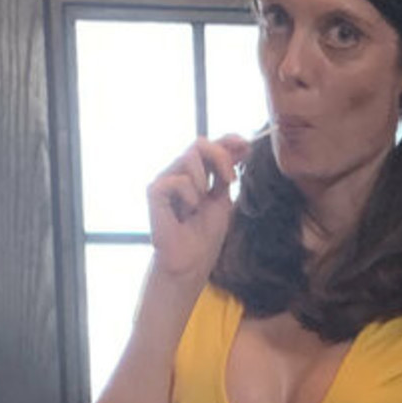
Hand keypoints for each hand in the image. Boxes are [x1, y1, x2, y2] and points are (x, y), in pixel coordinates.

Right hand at [147, 133, 252, 283]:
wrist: (191, 261)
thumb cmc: (205, 234)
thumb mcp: (223, 197)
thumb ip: (227, 171)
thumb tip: (242, 145)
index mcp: (197, 173)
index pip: (210, 146)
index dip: (228, 141)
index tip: (247, 147)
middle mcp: (179, 172)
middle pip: (200, 144)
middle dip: (220, 157)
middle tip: (230, 179)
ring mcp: (166, 179)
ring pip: (189, 157)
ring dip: (202, 182)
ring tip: (198, 205)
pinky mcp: (155, 191)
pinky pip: (178, 180)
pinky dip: (189, 196)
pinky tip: (185, 214)